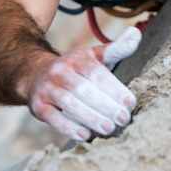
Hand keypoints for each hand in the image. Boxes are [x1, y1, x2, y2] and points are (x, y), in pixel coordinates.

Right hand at [26, 27, 141, 141]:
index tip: (130, 103)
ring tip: (109, 129)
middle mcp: (60, 71)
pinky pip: (53, 117)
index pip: (97, 73)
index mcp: (78, 59)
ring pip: (69, 103)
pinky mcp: (37, 106)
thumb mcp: (94, 56)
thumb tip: (136, 34)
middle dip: (105, 106)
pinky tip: (85, 135)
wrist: (34, 73)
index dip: (114, 88)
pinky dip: (68, 127)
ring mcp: (47, 88)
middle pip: (84, 89)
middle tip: (123, 119)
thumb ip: (116, 49)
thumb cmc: (75, 70)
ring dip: (90, 117)